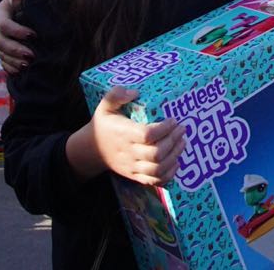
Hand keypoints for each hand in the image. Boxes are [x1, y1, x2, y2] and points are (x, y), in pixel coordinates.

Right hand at [0, 0, 35, 74]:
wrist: (19, 4)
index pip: (4, 24)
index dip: (16, 31)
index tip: (33, 35)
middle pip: (0, 42)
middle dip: (15, 50)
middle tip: (31, 55)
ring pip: (1, 54)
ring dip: (13, 61)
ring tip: (28, 65)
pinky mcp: (2, 49)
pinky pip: (2, 62)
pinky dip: (10, 68)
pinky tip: (19, 72)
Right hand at [67, 87, 187, 185]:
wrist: (91, 150)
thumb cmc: (103, 125)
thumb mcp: (105, 106)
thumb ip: (116, 95)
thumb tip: (134, 92)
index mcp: (123, 134)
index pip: (147, 135)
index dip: (164, 128)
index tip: (173, 120)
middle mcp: (128, 153)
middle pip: (156, 154)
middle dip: (173, 141)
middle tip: (182, 129)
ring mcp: (132, 167)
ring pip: (158, 169)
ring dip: (174, 156)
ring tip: (182, 141)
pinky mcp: (135, 176)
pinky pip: (154, 181)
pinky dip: (169, 174)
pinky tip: (176, 161)